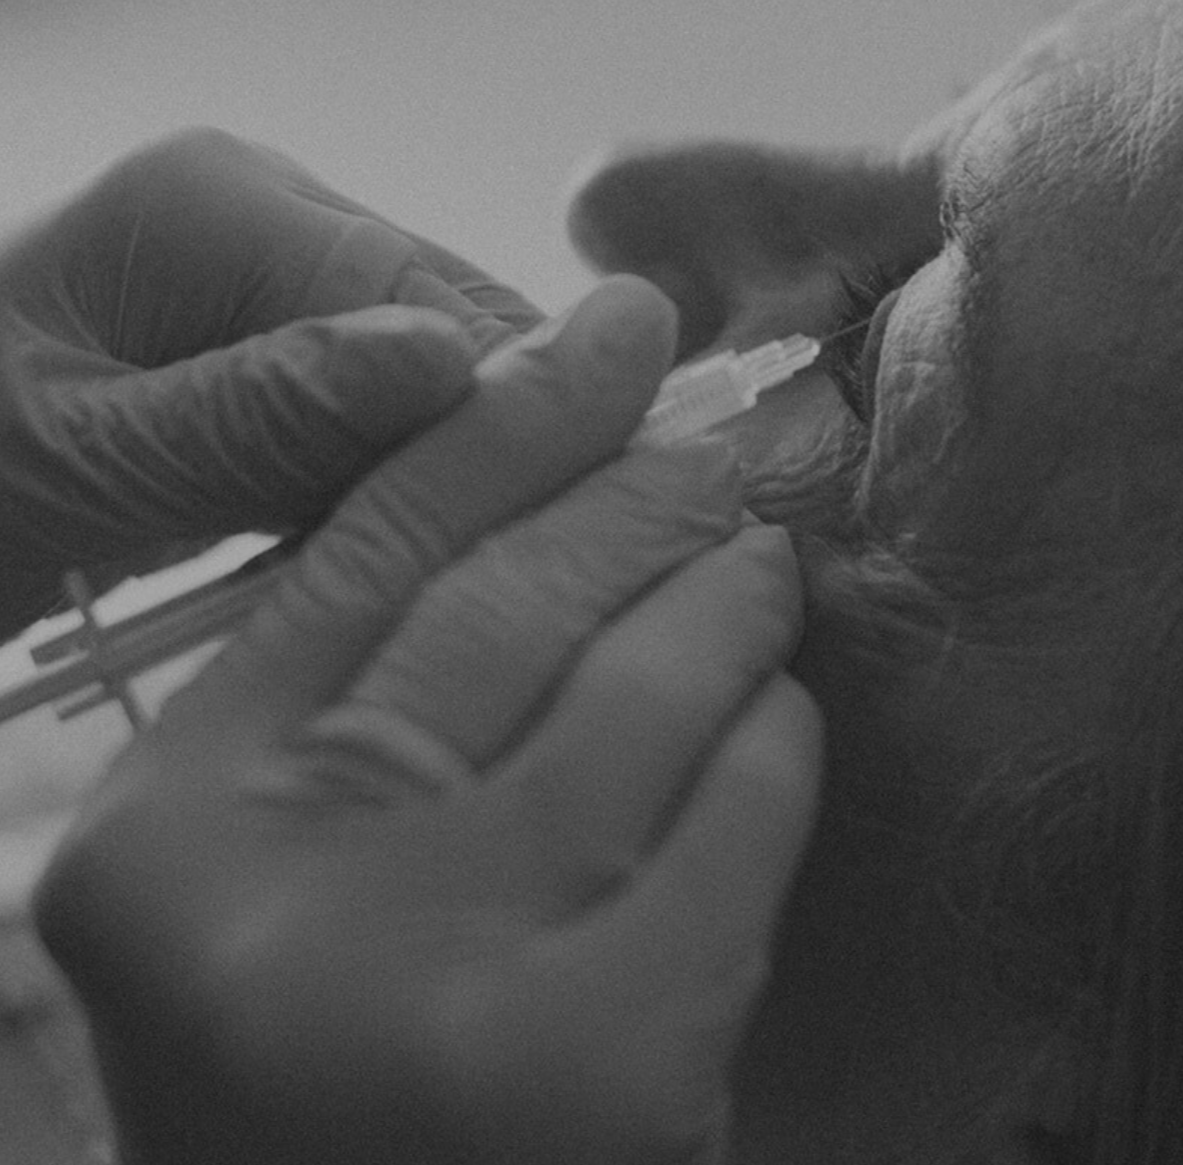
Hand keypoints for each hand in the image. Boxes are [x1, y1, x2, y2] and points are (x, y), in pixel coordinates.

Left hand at [0, 127, 543, 636]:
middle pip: (459, 340)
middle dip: (478, 462)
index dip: (509, 431)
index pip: (443, 309)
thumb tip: (459, 369)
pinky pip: (377, 425)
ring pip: (435, 391)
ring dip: (435, 491)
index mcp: (224, 202)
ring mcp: (270, 281)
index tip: (534, 558)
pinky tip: (375, 572)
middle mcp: (268, 214)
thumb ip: (267, 417)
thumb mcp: (75, 465)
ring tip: (441, 597)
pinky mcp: (262, 352)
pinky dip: (384, 503)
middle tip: (487, 600)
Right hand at [33, 277, 822, 1164]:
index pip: (359, 559)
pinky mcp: (610, 1056)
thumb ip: (353, 738)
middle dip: (635, 495)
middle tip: (711, 449)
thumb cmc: (351, 1106)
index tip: (604, 329)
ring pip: (641, 685)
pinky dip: (780, 744)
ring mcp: (445, 977)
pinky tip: (785, 720)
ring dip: (726, 601)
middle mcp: (280, 899)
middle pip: (502, 602)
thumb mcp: (285, 918)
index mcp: (164, 843)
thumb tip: (545, 508)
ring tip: (757, 567)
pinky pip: (741, 810)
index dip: (501, 426)